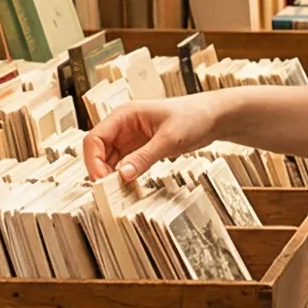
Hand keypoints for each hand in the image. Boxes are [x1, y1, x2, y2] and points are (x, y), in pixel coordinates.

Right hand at [83, 94, 223, 183]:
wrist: (214, 118)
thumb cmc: (194, 117)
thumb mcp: (169, 139)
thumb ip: (144, 157)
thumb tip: (121, 175)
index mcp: (124, 115)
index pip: (95, 138)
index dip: (93, 161)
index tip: (102, 180)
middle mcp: (123, 126)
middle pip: (98, 151)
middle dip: (101, 170)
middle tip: (110, 191)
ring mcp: (131, 138)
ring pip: (109, 160)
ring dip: (111, 175)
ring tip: (119, 192)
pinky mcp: (140, 148)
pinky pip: (123, 164)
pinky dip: (123, 176)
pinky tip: (129, 187)